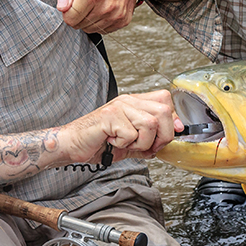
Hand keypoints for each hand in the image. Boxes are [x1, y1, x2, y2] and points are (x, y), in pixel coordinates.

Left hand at [57, 0, 139, 33]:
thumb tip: (62, 7)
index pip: (71, 18)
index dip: (67, 12)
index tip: (71, 4)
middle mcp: (106, 6)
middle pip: (79, 25)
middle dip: (77, 15)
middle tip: (83, 1)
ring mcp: (116, 15)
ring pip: (90, 29)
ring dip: (88, 19)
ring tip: (94, 3)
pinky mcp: (123, 20)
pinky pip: (103, 30)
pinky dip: (100, 22)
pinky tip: (102, 8)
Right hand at [60, 90, 181, 164]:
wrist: (72, 145)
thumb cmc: (99, 142)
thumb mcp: (131, 142)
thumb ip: (151, 139)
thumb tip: (172, 136)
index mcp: (135, 103)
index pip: (165, 99)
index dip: (173, 118)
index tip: (172, 133)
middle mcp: (128, 101)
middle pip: (164, 111)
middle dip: (162, 136)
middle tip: (147, 146)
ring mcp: (119, 107)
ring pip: (150, 123)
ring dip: (142, 142)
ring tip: (126, 143)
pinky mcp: (109, 116)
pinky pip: (131, 133)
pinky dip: (124, 144)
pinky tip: (112, 141)